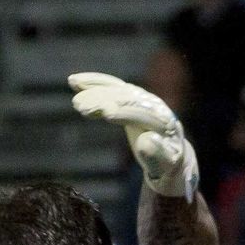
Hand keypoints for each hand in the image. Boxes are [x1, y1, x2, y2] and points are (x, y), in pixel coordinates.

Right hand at [68, 72, 196, 199]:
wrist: (170, 152)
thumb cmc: (166, 163)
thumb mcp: (164, 164)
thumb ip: (156, 154)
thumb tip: (145, 141)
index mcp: (163, 122)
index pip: (142, 114)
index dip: (125, 112)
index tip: (106, 112)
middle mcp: (153, 105)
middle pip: (126, 98)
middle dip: (103, 100)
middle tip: (79, 105)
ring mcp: (142, 98)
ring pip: (117, 89)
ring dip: (94, 91)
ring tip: (75, 102)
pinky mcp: (131, 96)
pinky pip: (111, 86)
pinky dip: (93, 83)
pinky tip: (73, 81)